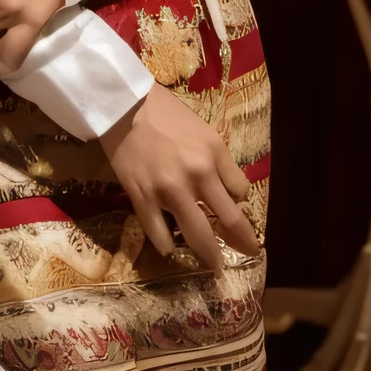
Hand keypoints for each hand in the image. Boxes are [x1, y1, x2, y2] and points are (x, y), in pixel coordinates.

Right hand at [101, 81, 259, 269]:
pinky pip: (159, 234)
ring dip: (209, 255)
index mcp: (212, 155)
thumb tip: (229, 194)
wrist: (123, 106)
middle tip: (247, 253)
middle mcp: (196, 176)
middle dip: (242, 242)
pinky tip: (170, 249)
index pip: (242, 192)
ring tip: (212, 264)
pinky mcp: (142, 198)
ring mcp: (168, 191)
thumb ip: (219, 162)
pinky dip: (167, 246)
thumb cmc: (166, 114)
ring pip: (198, 236)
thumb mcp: (204, 130)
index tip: (238, 210)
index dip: (242, 203)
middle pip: (229, 222)